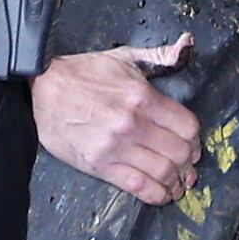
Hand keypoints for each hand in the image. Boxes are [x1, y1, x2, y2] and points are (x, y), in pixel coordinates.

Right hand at [33, 35, 199, 204]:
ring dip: (177, 182)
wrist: (42, 89)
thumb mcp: (125, 57)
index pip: (187, 126)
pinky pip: (137, 186)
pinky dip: (156, 195)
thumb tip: (186, 45)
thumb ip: (160, 55)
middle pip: (179, 152)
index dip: (196, 139)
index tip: (194, 144)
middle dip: (189, 163)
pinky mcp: (100, 165)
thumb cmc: (82, 73)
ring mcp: (116, 147)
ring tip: (179, 184)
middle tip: (189, 167)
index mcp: (143, 97)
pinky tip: (162, 194)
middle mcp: (132, 123)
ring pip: (163, 172)